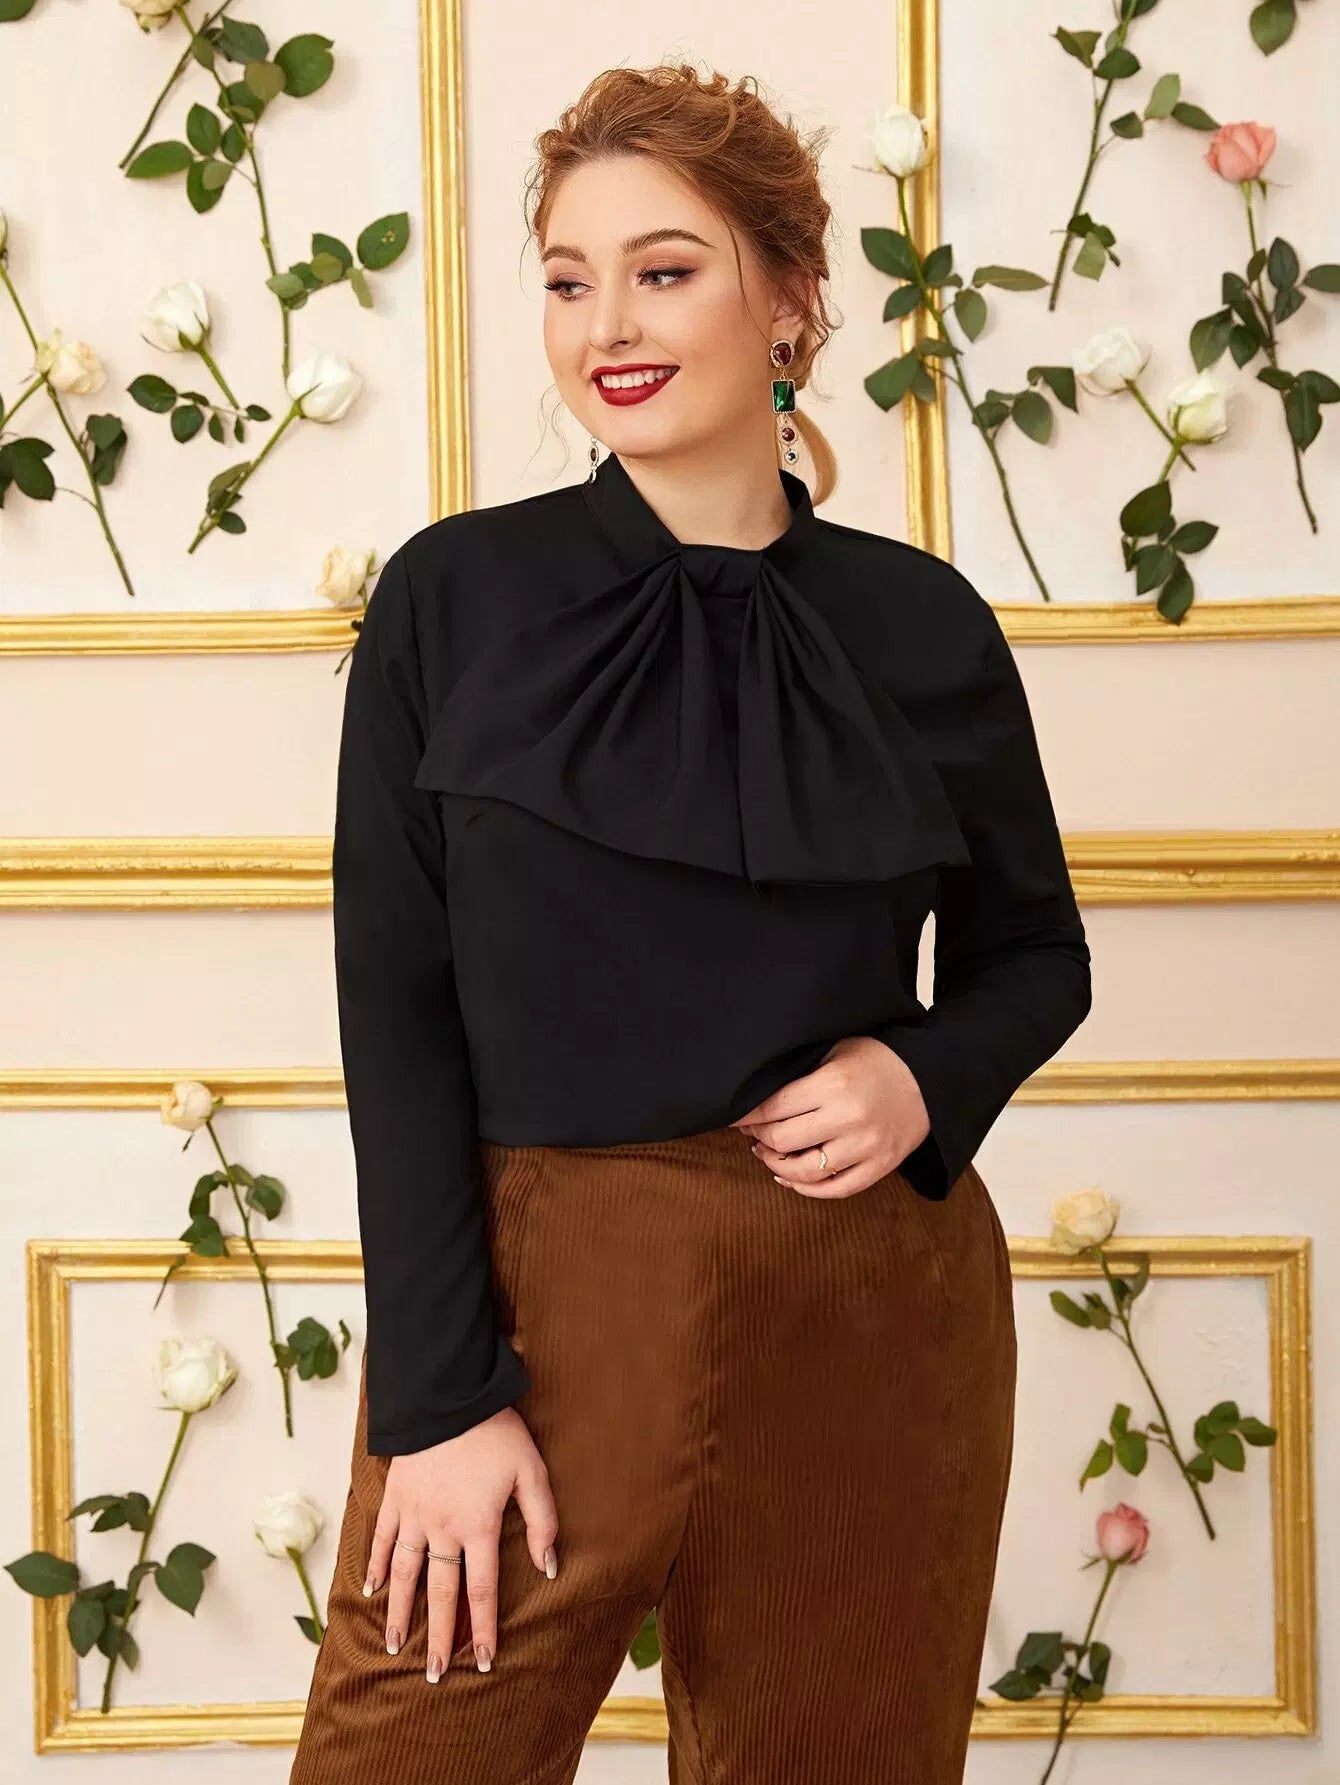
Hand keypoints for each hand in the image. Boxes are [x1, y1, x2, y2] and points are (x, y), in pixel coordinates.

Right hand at [367, 1406, 557, 1680]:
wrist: (448, 1395)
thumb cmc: (496, 1431)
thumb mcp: (532, 1471)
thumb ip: (543, 1520)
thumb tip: (550, 1567)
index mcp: (478, 1527)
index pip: (481, 1591)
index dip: (483, 1630)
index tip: (484, 1662)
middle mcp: (442, 1530)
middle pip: (441, 1594)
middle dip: (439, 1638)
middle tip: (434, 1675)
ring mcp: (413, 1515)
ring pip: (403, 1575)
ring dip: (399, 1613)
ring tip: (394, 1646)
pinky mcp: (395, 1496)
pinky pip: (381, 1538)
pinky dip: (374, 1565)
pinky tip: (370, 1590)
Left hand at [729, 1035, 930, 1198]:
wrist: (931, 1078)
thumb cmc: (877, 1059)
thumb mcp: (836, 1050)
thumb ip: (800, 1071)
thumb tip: (756, 1091)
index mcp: (833, 1084)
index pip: (774, 1107)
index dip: (748, 1115)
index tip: (736, 1115)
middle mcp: (848, 1118)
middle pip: (783, 1140)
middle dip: (759, 1137)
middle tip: (751, 1132)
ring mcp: (866, 1146)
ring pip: (806, 1171)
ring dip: (777, 1165)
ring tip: (767, 1154)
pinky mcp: (881, 1166)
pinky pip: (837, 1189)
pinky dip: (808, 1189)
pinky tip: (790, 1178)